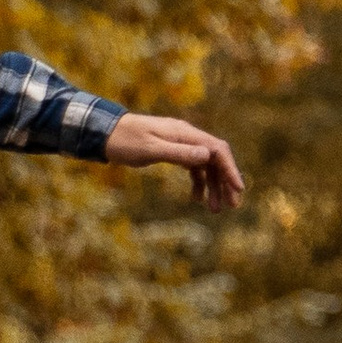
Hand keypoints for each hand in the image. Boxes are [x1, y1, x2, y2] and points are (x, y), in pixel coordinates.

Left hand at [103, 114, 244, 210]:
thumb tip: (207, 155)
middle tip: (231, 206)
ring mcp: (180, 143)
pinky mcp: (172, 151)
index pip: (217, 149)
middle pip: (215, 159)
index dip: (230, 169)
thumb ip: (178, 153)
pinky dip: (197, 183)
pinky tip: (196, 199)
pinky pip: (192, 167)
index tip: (238, 189)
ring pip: (205, 165)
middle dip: (225, 182)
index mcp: (184, 133)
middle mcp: (186, 136)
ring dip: (212, 186)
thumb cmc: (124, 140)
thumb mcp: (150, 149)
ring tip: (214, 209)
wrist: (103, 133)